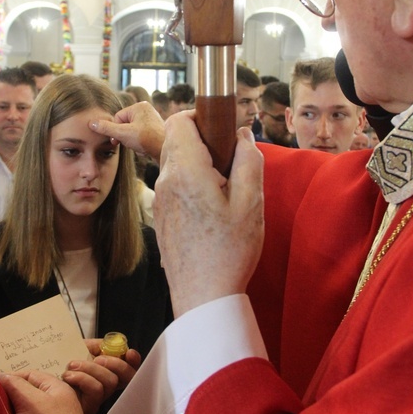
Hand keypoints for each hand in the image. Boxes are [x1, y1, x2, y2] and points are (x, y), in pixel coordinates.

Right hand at [0, 370, 83, 413]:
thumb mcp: (33, 401)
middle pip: (25, 393)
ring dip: (9, 411)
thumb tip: (0, 374)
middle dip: (8, 396)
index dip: (10, 378)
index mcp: (56, 388)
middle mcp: (53, 402)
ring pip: (22, 410)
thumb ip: (16, 385)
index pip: (29, 375)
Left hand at [60, 338, 141, 413]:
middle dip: (115, 363)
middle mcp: (106, 383)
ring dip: (92, 369)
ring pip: (110, 382)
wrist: (40, 374)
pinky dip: (82, 379)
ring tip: (73, 365)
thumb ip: (96, 345)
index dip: (133, 360)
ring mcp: (99, 396)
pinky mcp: (89, 405)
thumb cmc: (59, 362)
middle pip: (127, 376)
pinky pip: (95, 391)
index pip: (129, 366)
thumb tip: (108, 343)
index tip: (128, 352)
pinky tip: (69, 375)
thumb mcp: (79, 348)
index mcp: (106, 368)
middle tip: (99, 358)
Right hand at [89, 102, 164, 163]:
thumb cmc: (147, 139)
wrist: (166, 150)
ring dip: (131, 140)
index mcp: (139, 106)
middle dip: (125, 136)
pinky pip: (140, 136)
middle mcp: (146, 110)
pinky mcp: (154, 129)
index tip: (119, 140)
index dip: (117, 131)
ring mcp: (151, 120)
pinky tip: (144, 147)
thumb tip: (91, 123)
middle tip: (131, 143)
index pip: (118, 118)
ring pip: (131, 131)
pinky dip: (139, 143)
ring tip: (139, 145)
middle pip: (125, 124)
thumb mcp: (122, 133)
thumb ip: (106, 128)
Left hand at [154, 112, 264, 316]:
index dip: (200, 117)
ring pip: (174, 164)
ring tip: (224, 191)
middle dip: (203, 142)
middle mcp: (166, 182)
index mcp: (186, 172)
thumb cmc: (229, 251)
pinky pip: (173, 187)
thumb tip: (242, 135)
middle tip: (231, 164)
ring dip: (198, 165)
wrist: (203, 297)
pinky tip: (212, 210)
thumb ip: (249, 160)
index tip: (222, 130)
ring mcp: (160, 201)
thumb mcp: (252, 203)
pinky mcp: (161, 217)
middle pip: (176, 141)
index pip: (179, 121)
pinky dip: (190, 185)